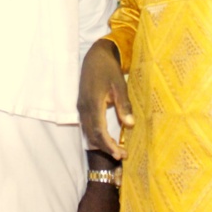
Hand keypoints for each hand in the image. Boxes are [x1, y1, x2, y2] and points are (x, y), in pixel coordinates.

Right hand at [78, 40, 133, 160]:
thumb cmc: (108, 69)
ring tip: (117, 149)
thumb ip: (124, 104)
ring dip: (101, 142)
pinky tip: (108, 137)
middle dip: (106, 147)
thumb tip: (130, 125)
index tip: (120, 154)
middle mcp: (84, 107)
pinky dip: (97, 134)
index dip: (108, 145)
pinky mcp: (82, 105)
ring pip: (88, 131)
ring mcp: (81, 107)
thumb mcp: (119, 84)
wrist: (94, 56)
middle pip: (92, 135)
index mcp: (93, 103)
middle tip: (122, 155)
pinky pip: (87, 125)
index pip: (98, 131)